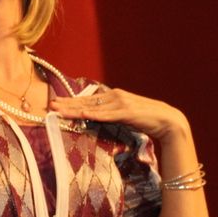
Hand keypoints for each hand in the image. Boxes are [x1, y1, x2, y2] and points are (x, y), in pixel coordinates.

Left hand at [49, 88, 190, 141]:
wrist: (167, 120)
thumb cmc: (145, 119)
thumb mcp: (123, 116)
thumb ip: (109, 115)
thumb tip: (93, 118)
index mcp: (112, 96)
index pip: (87, 100)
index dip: (71, 102)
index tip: (55, 103)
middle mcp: (114, 96)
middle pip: (86, 102)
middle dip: (67, 104)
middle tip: (50, 105)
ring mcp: (120, 103)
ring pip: (93, 107)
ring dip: (75, 109)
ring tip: (60, 110)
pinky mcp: (127, 112)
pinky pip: (107, 115)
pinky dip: (95, 115)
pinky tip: (83, 115)